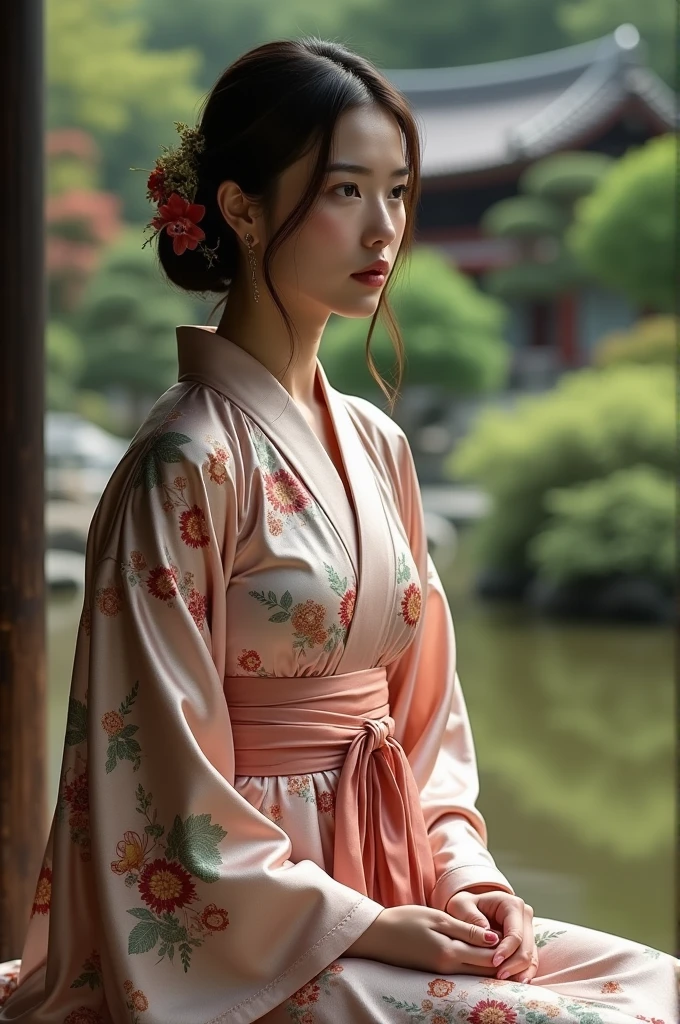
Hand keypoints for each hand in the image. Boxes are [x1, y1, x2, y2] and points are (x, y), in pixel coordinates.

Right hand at [344, 904, 503, 975]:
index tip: (519, 942)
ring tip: (504, 953)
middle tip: (518, 951)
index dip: (506, 953)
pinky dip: (474, 965)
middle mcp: (448, 968)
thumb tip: (495, 940)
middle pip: (484, 971)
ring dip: (489, 966)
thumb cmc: (405, 920)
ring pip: (474, 974)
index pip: (488, 958)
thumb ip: (466, 930)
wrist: (376, 935)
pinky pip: (462, 972)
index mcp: (450, 953)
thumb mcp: (437, 918)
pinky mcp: (434, 972)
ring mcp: (441, 973)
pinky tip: (480, 955)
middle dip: (502, 964)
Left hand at [446, 889, 538, 983]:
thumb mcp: (460, 906)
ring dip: (519, 971)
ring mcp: (527, 930)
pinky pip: (529, 962)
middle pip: (526, 947)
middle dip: (514, 964)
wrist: (469, 907)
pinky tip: (514, 982)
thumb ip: (472, 918)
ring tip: (505, 982)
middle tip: (498, 976)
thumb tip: (489, 936)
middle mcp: (524, 916)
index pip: (515, 933)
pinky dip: (522, 972)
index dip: (507, 950)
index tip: (494, 962)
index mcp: (512, 905)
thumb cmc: (464, 906)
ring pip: (530, 957)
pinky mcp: (525, 944)